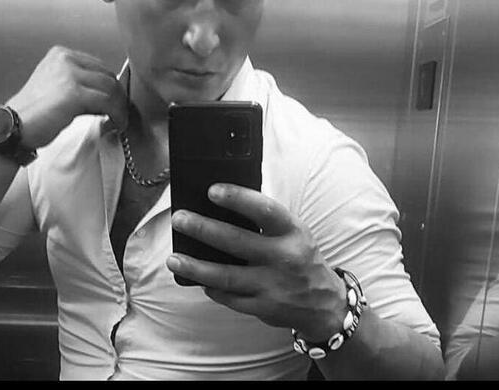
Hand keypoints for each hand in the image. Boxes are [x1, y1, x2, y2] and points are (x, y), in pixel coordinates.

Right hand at [6, 46, 128, 148]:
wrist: (11, 129)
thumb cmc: (31, 114)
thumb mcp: (55, 87)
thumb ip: (78, 82)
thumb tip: (108, 92)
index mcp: (60, 54)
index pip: (98, 66)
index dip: (110, 85)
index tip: (115, 101)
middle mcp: (65, 58)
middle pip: (107, 75)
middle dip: (117, 96)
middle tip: (119, 113)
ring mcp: (70, 74)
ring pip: (111, 87)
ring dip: (119, 106)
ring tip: (118, 120)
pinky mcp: (74, 93)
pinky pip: (108, 102)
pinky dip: (117, 114)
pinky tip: (116, 124)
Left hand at [166, 183, 346, 341]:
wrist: (325, 303)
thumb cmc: (300, 257)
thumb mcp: (293, 232)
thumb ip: (265, 220)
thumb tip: (221, 204)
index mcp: (292, 231)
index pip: (264, 209)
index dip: (237, 198)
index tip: (212, 191)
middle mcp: (283, 257)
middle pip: (237, 241)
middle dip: (203, 229)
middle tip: (179, 219)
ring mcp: (272, 285)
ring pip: (226, 275)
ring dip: (195, 266)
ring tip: (173, 257)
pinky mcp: (263, 308)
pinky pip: (229, 297)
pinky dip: (210, 287)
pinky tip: (196, 278)